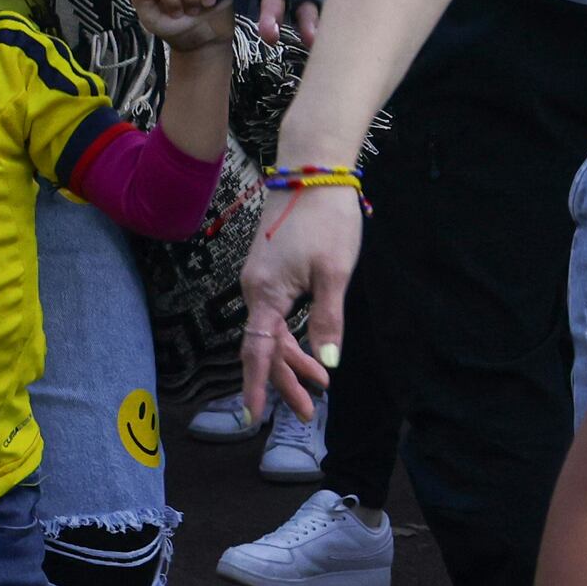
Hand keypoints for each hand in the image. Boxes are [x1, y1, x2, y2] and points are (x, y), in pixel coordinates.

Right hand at [239, 176, 357, 415]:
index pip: (256, 350)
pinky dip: (290, 337)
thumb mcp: (334, 273)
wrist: (313, 170)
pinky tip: (307, 349)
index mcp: (266, 292)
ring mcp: (261, 279)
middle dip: (284, 380)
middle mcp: (255, 289)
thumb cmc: (325, 218)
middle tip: (307, 411)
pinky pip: (274, 315)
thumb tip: (328, 361)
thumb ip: (327, 319)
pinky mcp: (271, 271)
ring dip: (291, 360)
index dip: (256, 384)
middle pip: (265, 346)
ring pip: (271, 331)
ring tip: (318, 385)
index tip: (252, 415)